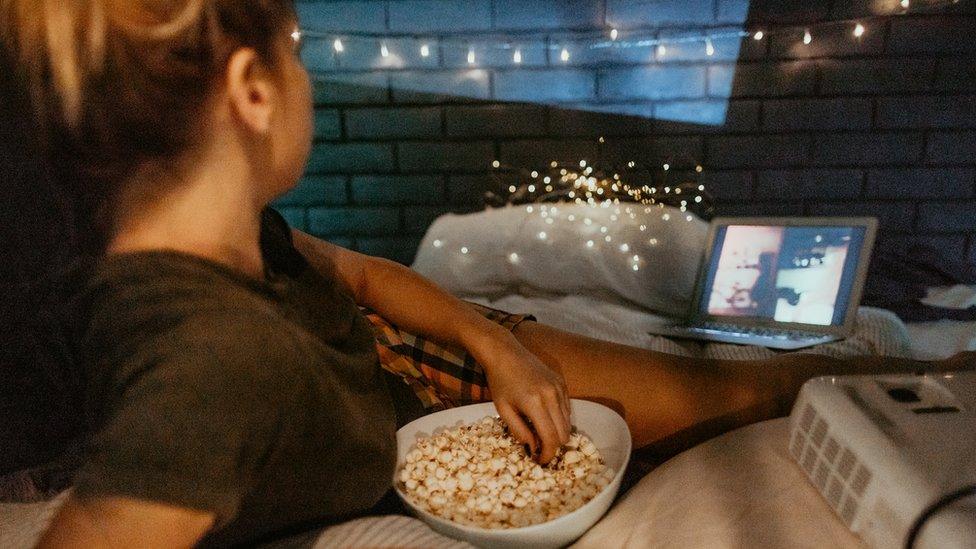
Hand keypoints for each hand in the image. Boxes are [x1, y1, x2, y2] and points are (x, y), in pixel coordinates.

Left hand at [475, 331, 571, 463]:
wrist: (505, 352)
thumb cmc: (499, 381)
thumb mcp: (503, 410)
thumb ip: (519, 431)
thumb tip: (533, 447)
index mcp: (535, 404)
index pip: (551, 438)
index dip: (548, 455)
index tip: (540, 461)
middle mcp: (552, 396)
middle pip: (564, 433)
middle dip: (553, 446)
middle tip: (539, 448)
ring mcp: (559, 388)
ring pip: (568, 422)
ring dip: (557, 432)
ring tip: (540, 433)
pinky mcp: (562, 382)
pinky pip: (567, 409)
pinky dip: (559, 418)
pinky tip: (544, 417)